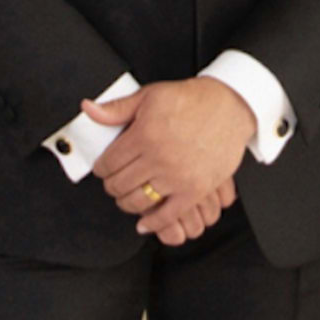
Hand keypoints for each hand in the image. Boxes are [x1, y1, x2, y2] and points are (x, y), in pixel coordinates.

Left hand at [87, 80, 256, 240]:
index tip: (104, 169)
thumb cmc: (193, 100)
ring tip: (128, 197)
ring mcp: (178, 177)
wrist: (231, 107)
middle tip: (115, 182)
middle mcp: (159, 158)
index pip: (108, 163)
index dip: (101, 168)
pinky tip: (145, 223)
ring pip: (138, 201)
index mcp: (144, 135)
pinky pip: (168, 215)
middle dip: (112, 185)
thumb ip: (116, 108)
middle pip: (119, 184)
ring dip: (127, 203)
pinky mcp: (196, 190)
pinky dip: (154, 223)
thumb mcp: (150, 96)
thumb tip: (88, 109)